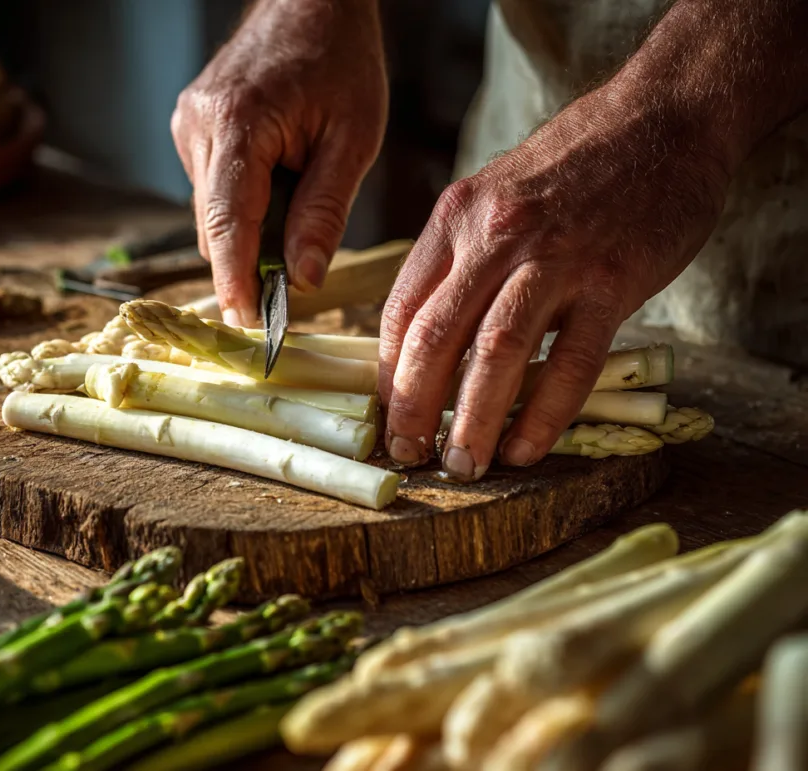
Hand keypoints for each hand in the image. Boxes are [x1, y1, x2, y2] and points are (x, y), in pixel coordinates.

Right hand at [171, 0, 386, 327]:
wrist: (310, 0)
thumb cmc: (340, 59)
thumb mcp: (353, 138)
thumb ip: (325, 211)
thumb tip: (304, 277)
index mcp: (238, 124)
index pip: (229, 223)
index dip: (235, 281)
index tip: (247, 324)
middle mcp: (199, 126)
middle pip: (216, 226)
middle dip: (249, 262)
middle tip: (294, 283)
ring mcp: (189, 126)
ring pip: (212, 213)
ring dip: (249, 231)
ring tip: (297, 206)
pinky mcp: (191, 128)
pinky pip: (213, 190)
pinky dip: (244, 206)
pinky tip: (277, 184)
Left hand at [379, 85, 732, 479]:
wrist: (664, 118)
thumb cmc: (576, 163)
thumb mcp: (496, 192)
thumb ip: (462, 256)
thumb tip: (432, 332)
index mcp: (457, 217)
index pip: (401, 307)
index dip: (387, 370)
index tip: (387, 413)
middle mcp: (495, 236)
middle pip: (434, 336)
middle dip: (413, 406)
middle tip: (408, 453)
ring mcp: (554, 258)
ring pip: (494, 353)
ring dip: (471, 419)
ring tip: (462, 465)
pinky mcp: (611, 281)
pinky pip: (570, 362)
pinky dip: (544, 414)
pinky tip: (527, 447)